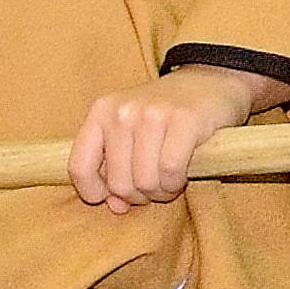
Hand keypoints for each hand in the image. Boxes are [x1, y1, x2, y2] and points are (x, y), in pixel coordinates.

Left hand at [72, 61, 281, 214]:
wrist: (210, 81)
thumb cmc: (165, 116)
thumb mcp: (131, 134)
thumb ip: (115, 169)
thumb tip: (116, 207)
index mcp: (101, 112)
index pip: (79, 167)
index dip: (95, 193)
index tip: (115, 198)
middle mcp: (122, 111)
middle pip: (118, 183)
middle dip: (139, 195)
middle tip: (154, 186)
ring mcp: (152, 113)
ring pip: (145, 181)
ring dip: (161, 192)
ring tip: (170, 182)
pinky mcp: (184, 119)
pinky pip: (171, 171)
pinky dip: (176, 182)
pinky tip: (182, 176)